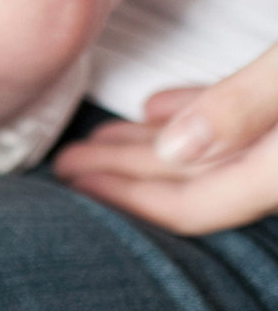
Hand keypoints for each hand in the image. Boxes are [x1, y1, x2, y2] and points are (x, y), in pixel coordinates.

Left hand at [54, 41, 277, 234]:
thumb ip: (243, 104)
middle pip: (194, 180)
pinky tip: (154, 111)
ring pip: (216, 153)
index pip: (195, 206)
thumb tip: (175, 147)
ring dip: (153, 143)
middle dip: (124, 170)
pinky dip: (196, 119)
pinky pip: (240, 127)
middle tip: (66, 162)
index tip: (74, 182)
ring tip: (100, 136)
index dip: (127, 197)